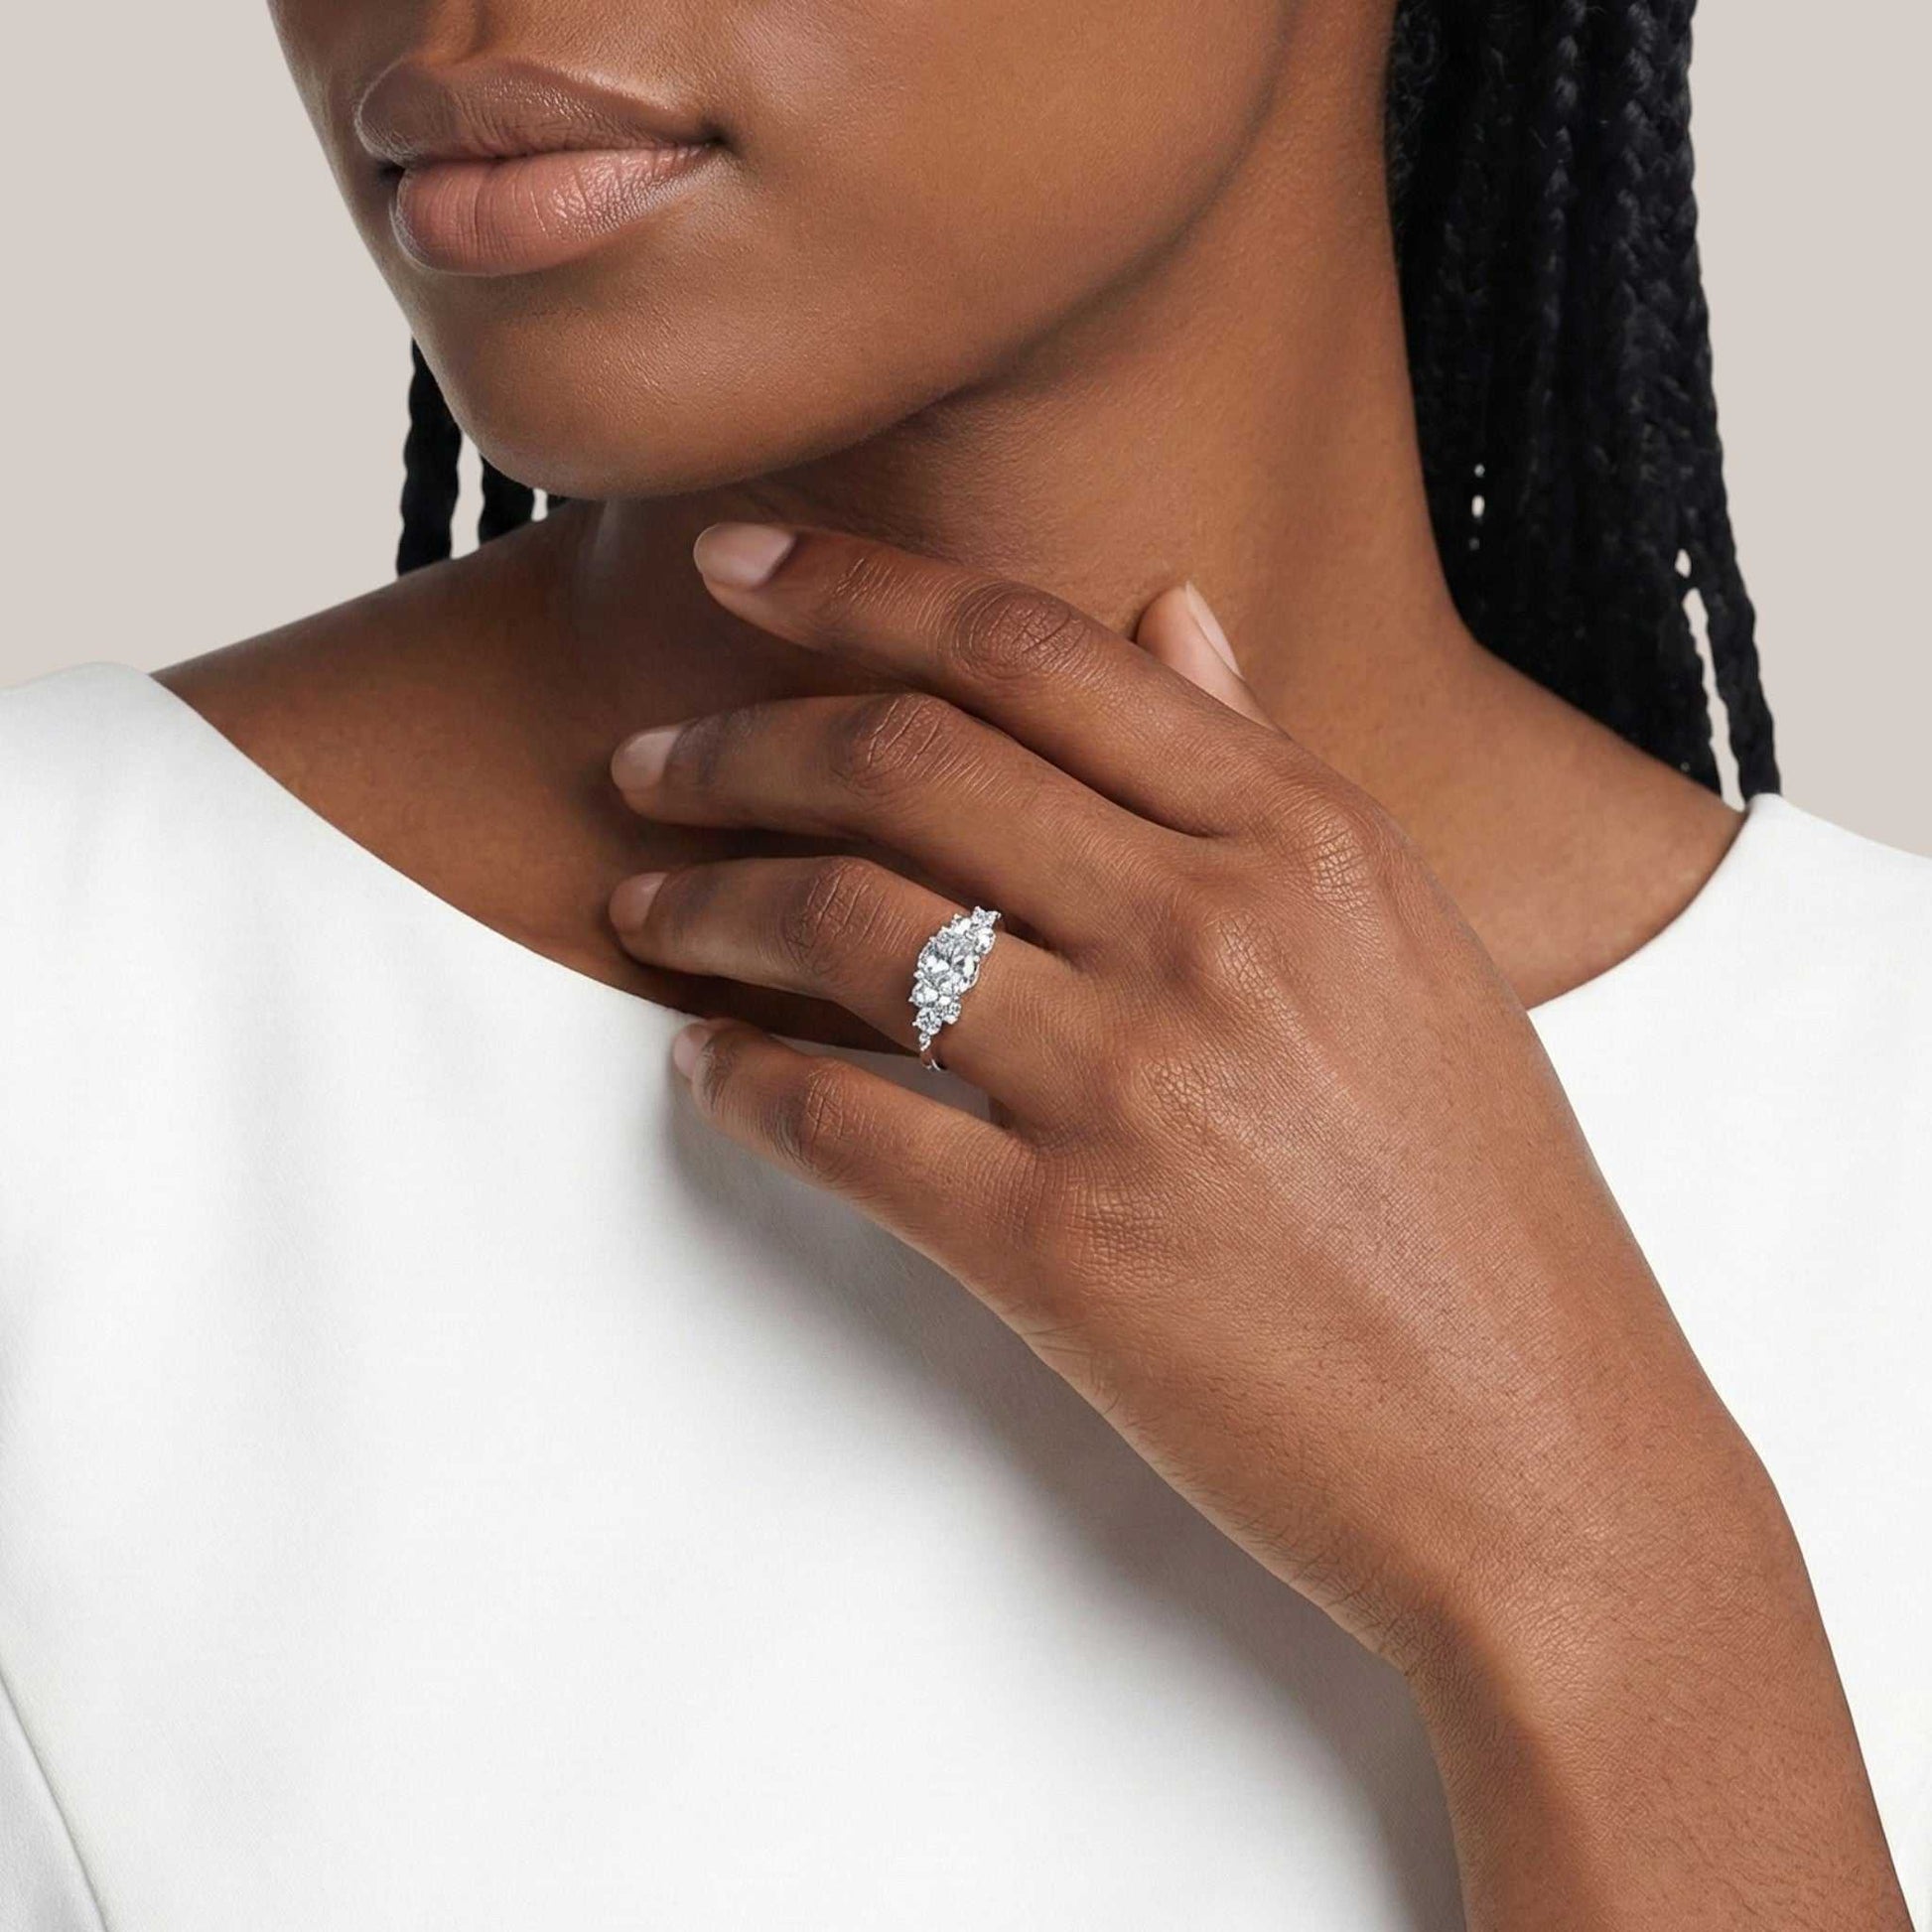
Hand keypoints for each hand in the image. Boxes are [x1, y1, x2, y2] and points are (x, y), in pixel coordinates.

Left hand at [606, 519, 1732, 1646]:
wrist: (1539, 1453)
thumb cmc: (1486, 1205)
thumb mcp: (1411, 944)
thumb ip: (1271, 766)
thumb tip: (1168, 609)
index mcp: (1307, 837)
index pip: (1030, 648)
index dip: (853, 585)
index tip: (736, 557)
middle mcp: (1211, 931)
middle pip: (906, 763)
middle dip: (738, 742)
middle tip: (648, 759)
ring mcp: (1131, 1085)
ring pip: (843, 924)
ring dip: (705, 904)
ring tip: (642, 907)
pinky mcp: (1058, 1245)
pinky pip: (835, 1119)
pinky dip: (737, 1080)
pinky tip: (705, 1068)